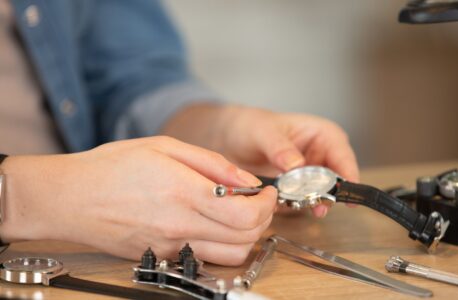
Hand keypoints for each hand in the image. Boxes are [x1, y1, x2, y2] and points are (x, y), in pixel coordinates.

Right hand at [0, 137, 276, 265]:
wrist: (69, 197)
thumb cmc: (111, 166)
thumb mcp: (165, 147)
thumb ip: (213, 164)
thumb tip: (248, 181)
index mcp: (184, 193)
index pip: (246, 214)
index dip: (267, 205)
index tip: (267, 193)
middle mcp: (180, 227)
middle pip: (246, 239)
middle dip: (263, 219)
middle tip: (257, 201)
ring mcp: (171, 247)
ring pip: (232, 256)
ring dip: (247, 236)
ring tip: (238, 213)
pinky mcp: (163, 256)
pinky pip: (207, 258)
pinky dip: (223, 245)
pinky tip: (213, 223)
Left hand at [163, 104, 358, 216]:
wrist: (229, 139)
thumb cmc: (250, 125)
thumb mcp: (263, 132)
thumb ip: (279, 147)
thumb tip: (297, 164)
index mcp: (322, 135)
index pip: (343, 156)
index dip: (347, 175)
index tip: (345, 193)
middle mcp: (321, 156)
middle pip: (336, 180)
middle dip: (329, 194)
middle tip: (319, 205)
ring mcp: (309, 176)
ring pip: (321, 195)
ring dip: (312, 203)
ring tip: (303, 207)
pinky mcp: (296, 192)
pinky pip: (301, 204)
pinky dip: (295, 207)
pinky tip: (284, 206)